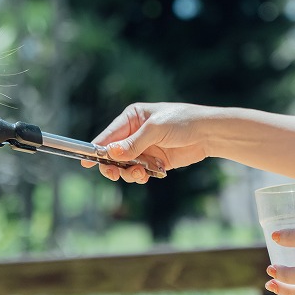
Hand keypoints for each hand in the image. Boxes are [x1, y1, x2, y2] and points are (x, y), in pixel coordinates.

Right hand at [81, 102, 215, 183]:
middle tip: (114, 174)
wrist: (208, 133)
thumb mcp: (155, 129)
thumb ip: (133, 143)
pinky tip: (148, 175)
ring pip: (125, 166)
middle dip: (112, 166)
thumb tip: (111, 154)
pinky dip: (140, 176)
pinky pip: (139, 172)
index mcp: (132, 118)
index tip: (86, 161)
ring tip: (140, 173)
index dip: (96, 148)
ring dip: (128, 173)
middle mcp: (134, 134)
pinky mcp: (154, 162)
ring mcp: (144, 149)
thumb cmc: (182, 121)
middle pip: (113, 154)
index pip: (108, 135)